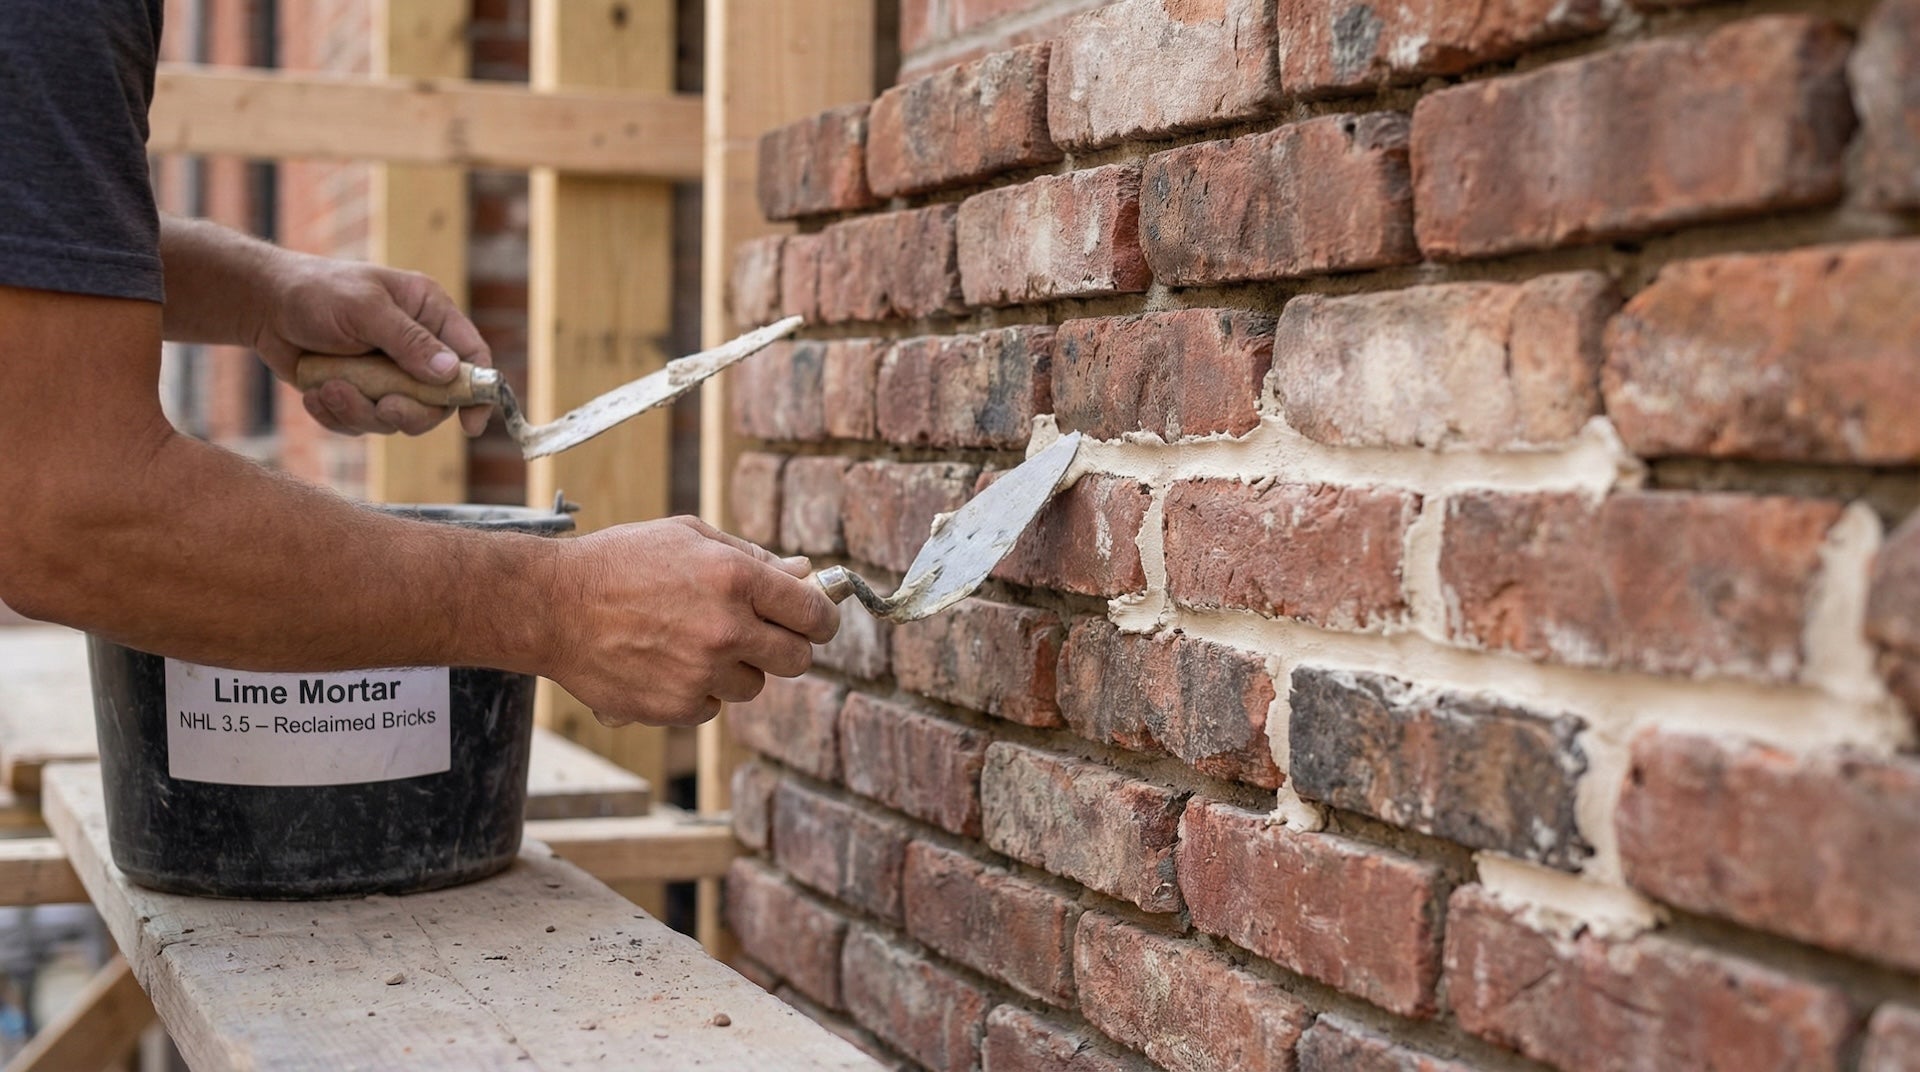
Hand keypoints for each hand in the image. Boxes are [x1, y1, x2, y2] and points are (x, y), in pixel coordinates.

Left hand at [252, 252, 492, 437]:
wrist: (262, 306)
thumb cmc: (316, 292)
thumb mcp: (365, 308)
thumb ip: (409, 341)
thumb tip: (452, 373)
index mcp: (429, 314)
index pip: (472, 356)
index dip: (479, 392)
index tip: (472, 424)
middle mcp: (416, 347)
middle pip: (438, 401)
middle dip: (409, 410)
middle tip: (383, 405)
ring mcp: (388, 375)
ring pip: (397, 418)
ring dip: (361, 411)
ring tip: (328, 388)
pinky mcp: (359, 394)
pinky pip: (362, 424)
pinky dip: (337, 415)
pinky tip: (315, 392)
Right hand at [544, 517, 840, 726]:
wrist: (552, 606)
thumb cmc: (620, 561)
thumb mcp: (688, 536)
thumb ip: (752, 557)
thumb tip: (804, 574)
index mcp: (736, 578)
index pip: (813, 613)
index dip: (821, 618)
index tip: (816, 620)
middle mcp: (726, 629)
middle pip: (797, 659)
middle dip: (787, 646)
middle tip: (762, 635)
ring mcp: (702, 673)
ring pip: (753, 685)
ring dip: (736, 669)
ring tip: (693, 641)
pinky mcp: (676, 706)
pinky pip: (712, 706)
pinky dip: (698, 690)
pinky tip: (666, 662)